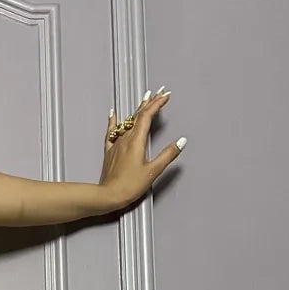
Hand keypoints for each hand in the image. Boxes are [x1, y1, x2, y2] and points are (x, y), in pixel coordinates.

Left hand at [98, 88, 184, 210]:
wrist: (107, 196)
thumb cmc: (127, 186)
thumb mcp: (153, 171)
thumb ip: (168, 154)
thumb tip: (181, 142)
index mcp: (136, 141)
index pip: (148, 116)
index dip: (157, 103)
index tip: (165, 95)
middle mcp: (125, 139)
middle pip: (138, 115)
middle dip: (150, 102)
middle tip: (158, 92)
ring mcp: (116, 144)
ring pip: (127, 121)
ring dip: (137, 109)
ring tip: (144, 99)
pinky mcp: (110, 152)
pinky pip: (111, 132)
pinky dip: (113, 121)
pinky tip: (113, 114)